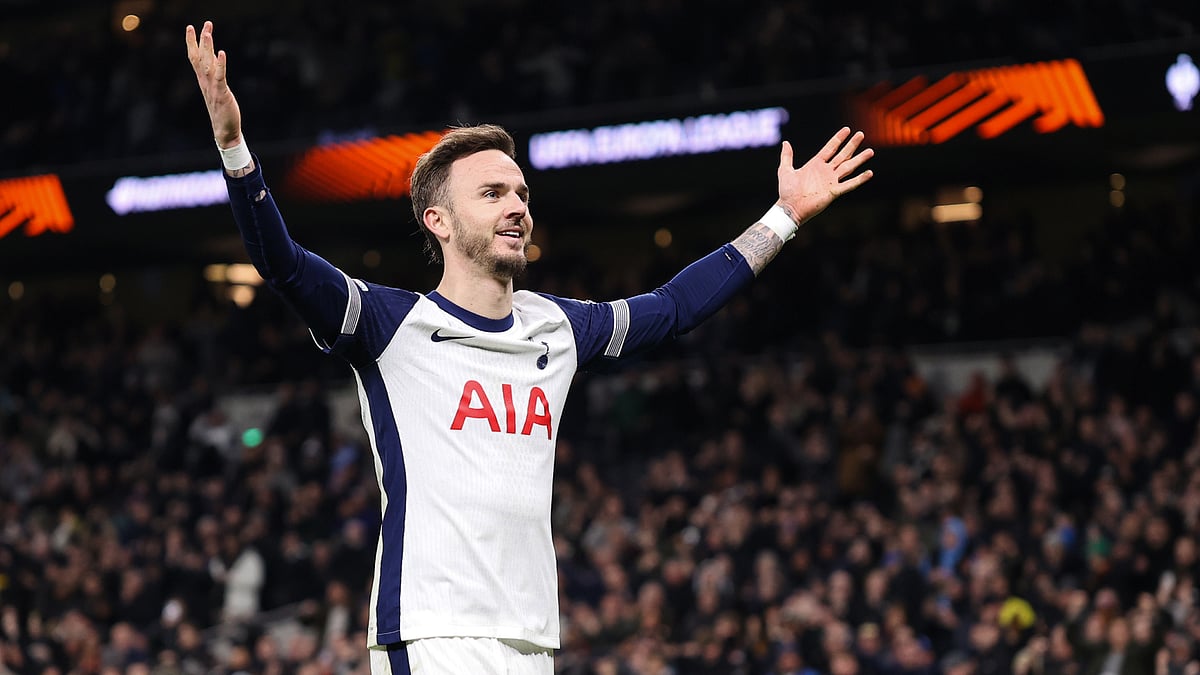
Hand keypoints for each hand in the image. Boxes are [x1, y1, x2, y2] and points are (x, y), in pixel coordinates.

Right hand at [185, 21, 242, 147]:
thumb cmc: (221, 110)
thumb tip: (214, 57)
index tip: (191, 27)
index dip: (192, 42)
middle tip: (205, 23)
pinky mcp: (221, 94)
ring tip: (208, 32)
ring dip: (207, 47)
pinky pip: (220, 76)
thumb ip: (215, 73)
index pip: (194, 57)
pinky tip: (222, 53)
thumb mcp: (217, 88)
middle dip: (201, 39)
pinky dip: (220, 64)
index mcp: (203, 80)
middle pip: (199, 57)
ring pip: (207, 63)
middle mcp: (205, 82)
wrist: (224, 132)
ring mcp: (212, 87)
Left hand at [777, 127, 873, 225]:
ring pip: (848, 167)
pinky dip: (859, 179)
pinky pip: (849, 185)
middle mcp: (826, 171)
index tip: (847, 129)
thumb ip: (787, 156)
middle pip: (842, 155)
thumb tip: (785, 143)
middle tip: (861, 134)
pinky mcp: (834, 192)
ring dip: (859, 159)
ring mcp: (831, 181)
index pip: (830, 148)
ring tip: (870, 151)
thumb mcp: (785, 170)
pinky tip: (869, 173)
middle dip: (852, 145)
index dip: (838, 139)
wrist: (790, 208)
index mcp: (816, 164)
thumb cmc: (787, 191)